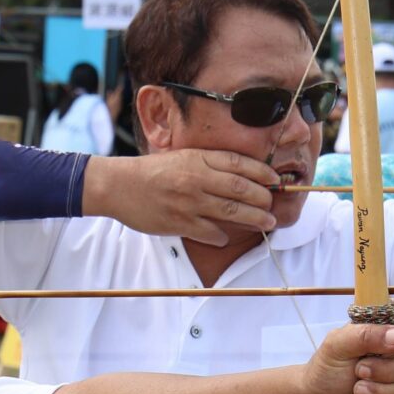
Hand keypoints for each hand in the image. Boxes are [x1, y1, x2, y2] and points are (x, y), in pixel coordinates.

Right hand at [87, 150, 280, 245]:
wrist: (118, 186)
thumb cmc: (152, 171)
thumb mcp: (181, 157)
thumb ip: (208, 163)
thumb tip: (241, 174)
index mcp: (197, 158)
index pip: (238, 163)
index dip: (261, 172)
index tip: (275, 179)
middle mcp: (196, 178)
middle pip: (240, 188)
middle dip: (263, 197)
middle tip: (273, 204)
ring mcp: (188, 202)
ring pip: (231, 212)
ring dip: (254, 218)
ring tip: (267, 222)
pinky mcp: (179, 222)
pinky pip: (210, 232)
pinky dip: (222, 236)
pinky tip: (227, 237)